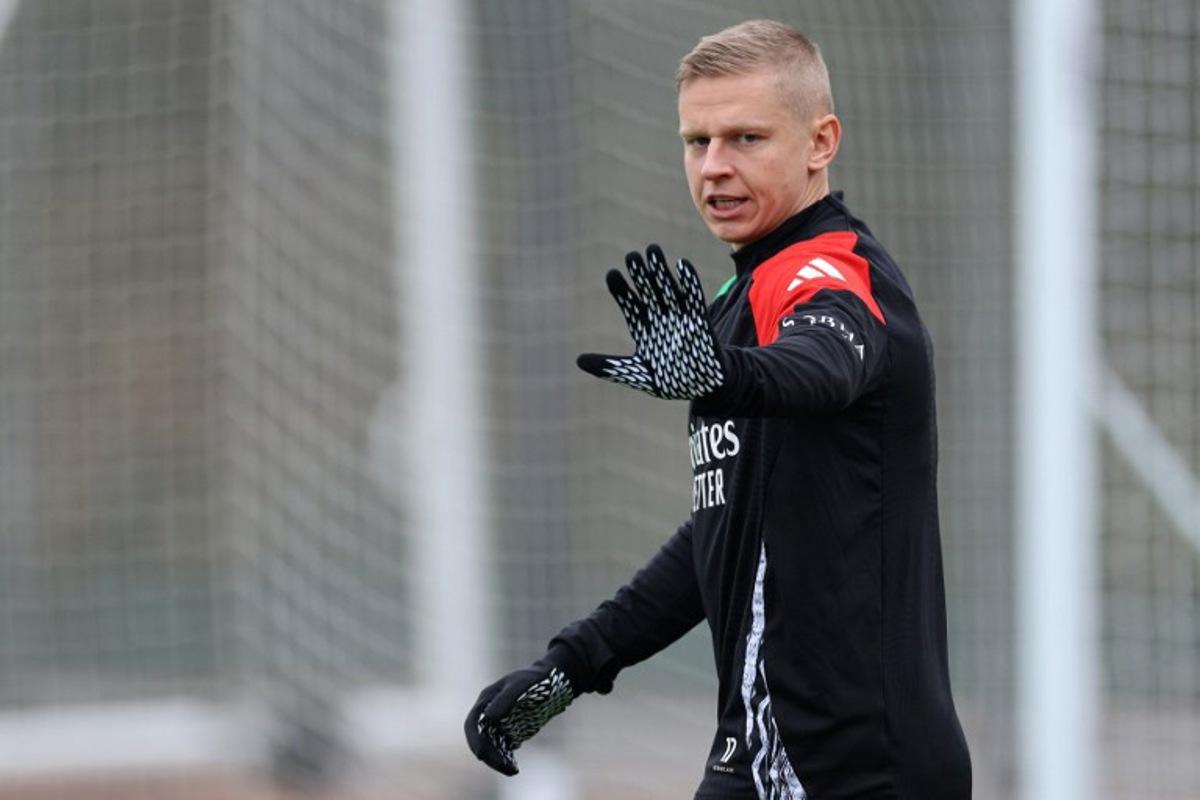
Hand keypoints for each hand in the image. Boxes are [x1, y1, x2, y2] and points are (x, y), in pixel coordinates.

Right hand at [464, 657, 575, 775]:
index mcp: (486, 701)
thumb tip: (489, 716)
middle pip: (481, 739)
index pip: (473, 724)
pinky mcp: (511, 732)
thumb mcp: (520, 685)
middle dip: (488, 755)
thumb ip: (505, 699)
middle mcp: (489, 714)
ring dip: (497, 760)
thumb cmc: (535, 680)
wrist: (553, 682)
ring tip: (512, 771)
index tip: (481, 754)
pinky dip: (506, 759)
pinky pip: (503, 749)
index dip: (474, 740)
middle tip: (503, 767)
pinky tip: (514, 768)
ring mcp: (499, 724)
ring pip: (491, 747)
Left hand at [577, 244, 724, 399]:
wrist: (700, 388)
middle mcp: (660, 318)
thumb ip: (608, 368)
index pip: (630, 304)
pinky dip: (689, 282)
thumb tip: (578, 361)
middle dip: (640, 274)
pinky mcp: (699, 321)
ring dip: (661, 271)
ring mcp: (679, 318)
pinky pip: (694, 298)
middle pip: (648, 291)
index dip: (621, 290)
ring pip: (668, 290)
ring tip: (652, 250)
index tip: (612, 274)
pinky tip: (681, 264)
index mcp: (643, 329)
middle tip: (631, 256)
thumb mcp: (634, 374)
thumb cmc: (668, 381)